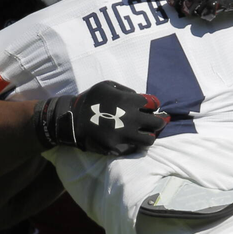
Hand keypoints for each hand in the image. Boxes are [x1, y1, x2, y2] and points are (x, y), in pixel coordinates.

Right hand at [33, 80, 166, 155]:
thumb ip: (126, 90)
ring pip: (149, 139)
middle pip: (157, 122)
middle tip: (156, 122)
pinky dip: (134, 144)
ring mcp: (124, 133)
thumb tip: (140, 98)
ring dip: (149, 136)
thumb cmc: (92, 99)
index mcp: (129, 101)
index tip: (151, 107)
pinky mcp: (117, 145)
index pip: (154, 104)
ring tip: (145, 134)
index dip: (154, 105)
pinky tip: (131, 140)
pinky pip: (133, 147)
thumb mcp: (108, 85)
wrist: (73, 119)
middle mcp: (131, 118)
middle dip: (159, 121)